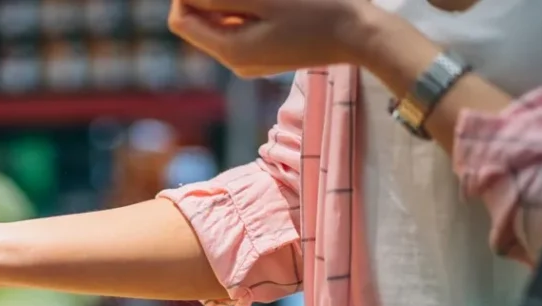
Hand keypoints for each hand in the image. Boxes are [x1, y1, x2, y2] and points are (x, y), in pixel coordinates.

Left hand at [168, 0, 374, 77]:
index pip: (181, 20)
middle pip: (199, 22)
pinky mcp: (266, 55)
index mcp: (230, 50)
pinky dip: (244, 8)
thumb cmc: (318, 9)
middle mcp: (235, 62)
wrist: (360, 35)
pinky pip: (241, 27)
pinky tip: (266, 0)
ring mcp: (250, 61)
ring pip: (221, 23)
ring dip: (229, 1)